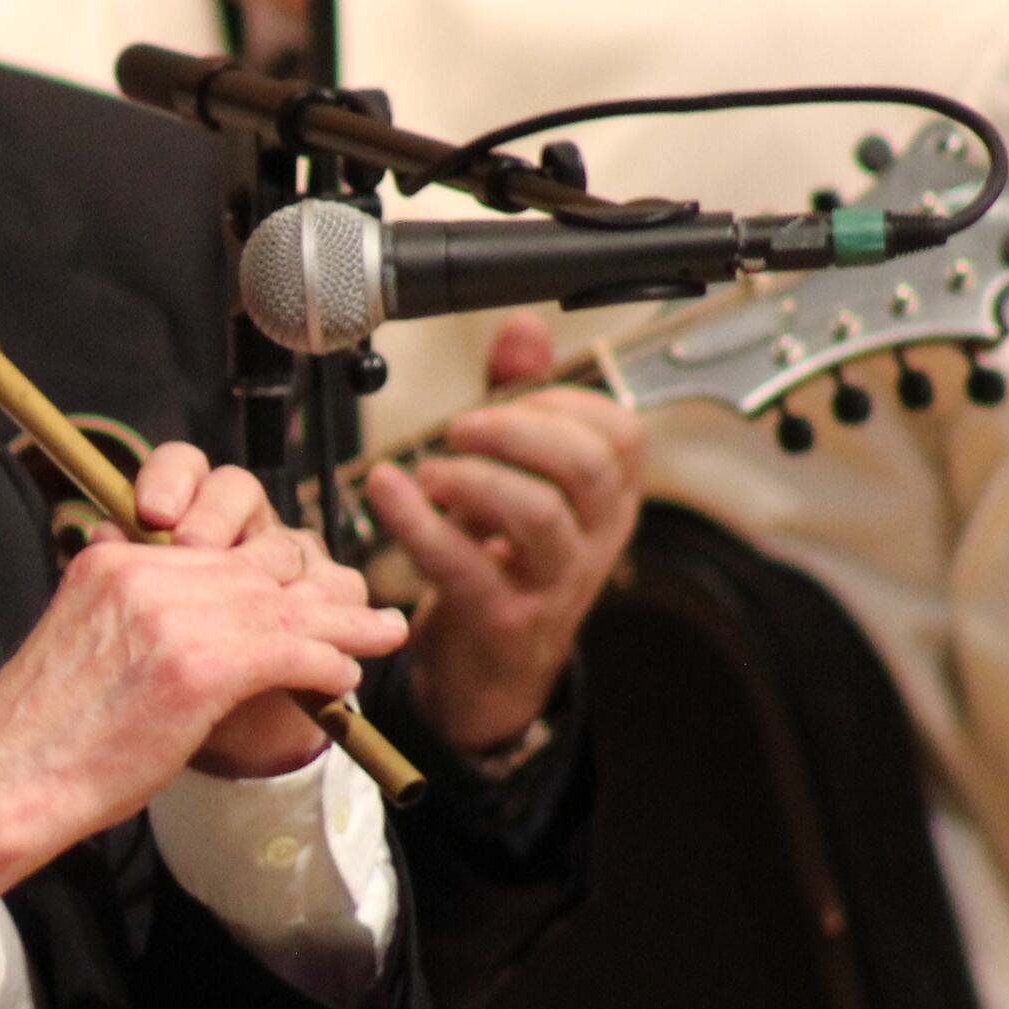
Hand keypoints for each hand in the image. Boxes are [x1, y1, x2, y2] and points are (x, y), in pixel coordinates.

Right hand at [0, 443, 403, 891]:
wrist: (8, 777)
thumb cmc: (41, 735)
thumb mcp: (84, 646)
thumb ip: (135, 620)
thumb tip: (190, 637)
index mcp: (112, 561)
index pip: (216, 549)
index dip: (272, 569)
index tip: (302, 589)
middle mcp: (145, 573)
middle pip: (259, 565)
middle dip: (318, 586)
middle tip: (363, 605)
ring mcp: (174, 615)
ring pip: (285, 603)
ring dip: (343, 620)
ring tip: (384, 630)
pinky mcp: (200, 664)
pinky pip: (288, 647)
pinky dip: (327, 659)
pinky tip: (346, 674)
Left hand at [364, 314, 640, 755]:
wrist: (490, 678)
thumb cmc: (505, 565)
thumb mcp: (523, 481)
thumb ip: (526, 405)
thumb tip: (525, 329)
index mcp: (609, 503)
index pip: (622, 436)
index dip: (565, 404)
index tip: (512, 400)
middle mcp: (594, 543)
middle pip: (586, 467)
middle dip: (519, 429)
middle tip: (463, 426)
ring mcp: (552, 586)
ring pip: (537, 514)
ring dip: (474, 476)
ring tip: (431, 471)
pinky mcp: (500, 621)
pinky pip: (462, 562)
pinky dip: (415, 521)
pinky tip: (386, 489)